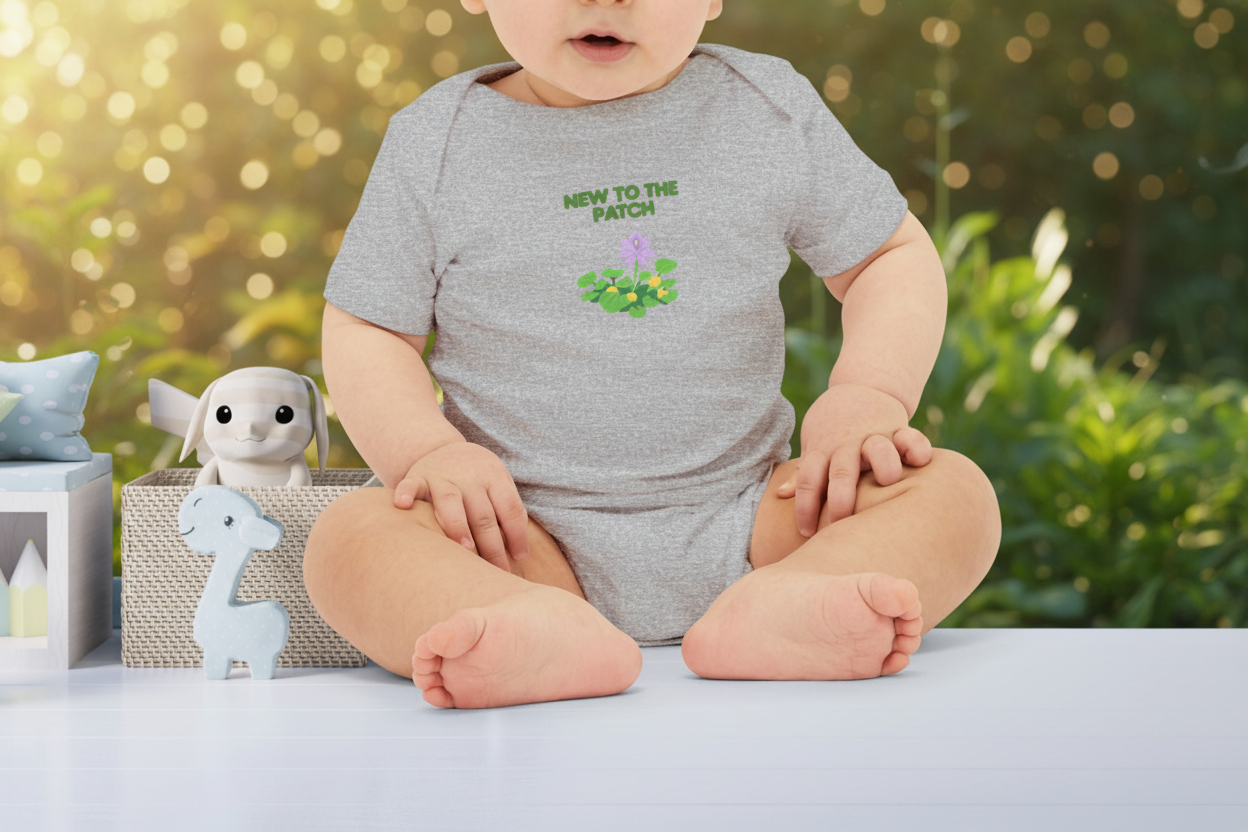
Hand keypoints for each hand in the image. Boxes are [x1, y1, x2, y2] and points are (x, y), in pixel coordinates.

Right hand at [392, 441, 528, 571]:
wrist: (444, 449)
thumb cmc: (477, 478)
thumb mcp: (498, 484)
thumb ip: (509, 512)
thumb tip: (520, 554)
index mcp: (494, 478)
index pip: (510, 509)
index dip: (516, 534)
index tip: (519, 558)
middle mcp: (469, 478)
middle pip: (483, 515)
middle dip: (491, 546)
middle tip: (496, 571)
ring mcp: (442, 478)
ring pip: (450, 503)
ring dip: (458, 527)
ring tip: (465, 549)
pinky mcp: (418, 477)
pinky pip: (410, 485)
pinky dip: (405, 493)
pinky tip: (401, 505)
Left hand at [777, 383, 931, 536]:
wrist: (861, 386)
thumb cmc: (833, 427)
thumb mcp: (815, 444)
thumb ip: (804, 470)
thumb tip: (779, 496)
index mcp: (822, 450)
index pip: (808, 481)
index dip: (805, 508)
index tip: (805, 533)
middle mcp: (848, 444)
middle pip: (841, 471)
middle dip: (841, 499)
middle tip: (841, 524)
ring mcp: (874, 435)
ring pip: (878, 449)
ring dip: (883, 463)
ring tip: (888, 481)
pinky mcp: (898, 428)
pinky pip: (910, 436)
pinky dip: (916, 446)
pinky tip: (921, 460)